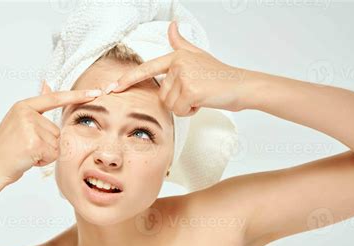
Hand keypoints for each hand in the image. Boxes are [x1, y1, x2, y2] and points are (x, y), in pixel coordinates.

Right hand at [0, 81, 101, 184]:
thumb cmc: (7, 148)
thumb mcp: (19, 121)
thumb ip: (37, 107)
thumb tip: (47, 84)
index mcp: (24, 106)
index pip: (56, 98)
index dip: (78, 96)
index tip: (97, 92)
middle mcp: (27, 113)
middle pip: (58, 130)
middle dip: (48, 143)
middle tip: (28, 148)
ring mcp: (30, 127)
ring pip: (57, 143)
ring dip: (47, 153)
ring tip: (27, 153)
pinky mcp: (34, 143)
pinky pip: (53, 154)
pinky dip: (44, 161)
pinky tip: (29, 159)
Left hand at [108, 21, 245, 115]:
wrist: (241, 85)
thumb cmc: (220, 75)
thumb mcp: (198, 55)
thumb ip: (181, 44)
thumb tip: (172, 25)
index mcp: (176, 57)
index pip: (146, 69)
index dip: (128, 79)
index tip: (112, 88)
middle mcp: (178, 64)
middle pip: (162, 96)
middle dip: (178, 101)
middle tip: (197, 93)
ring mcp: (183, 75)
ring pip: (170, 105)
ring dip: (185, 107)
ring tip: (202, 96)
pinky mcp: (190, 89)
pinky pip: (180, 110)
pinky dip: (192, 111)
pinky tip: (204, 101)